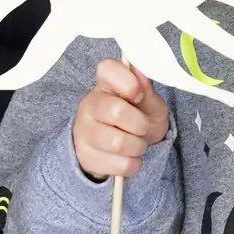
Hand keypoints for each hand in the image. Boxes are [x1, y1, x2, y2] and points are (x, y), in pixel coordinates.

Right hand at [72, 59, 168, 180]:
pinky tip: (129, 157)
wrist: (121, 152)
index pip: (107, 69)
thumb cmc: (136, 120)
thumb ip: (147, 90)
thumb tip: (141, 73)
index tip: (138, 94)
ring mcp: (84, 131)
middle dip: (141, 124)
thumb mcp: (149, 104)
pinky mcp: (86, 157)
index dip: (126, 81)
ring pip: (119, 143)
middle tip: (143, 127)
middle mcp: (90, 105)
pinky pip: (120, 164)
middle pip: (117, 111)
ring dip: (138, 146)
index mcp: (106, 84)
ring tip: (137, 143)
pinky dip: (133, 164)